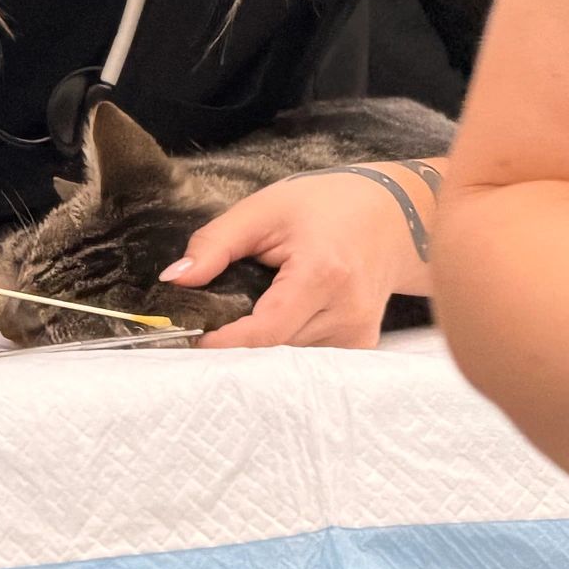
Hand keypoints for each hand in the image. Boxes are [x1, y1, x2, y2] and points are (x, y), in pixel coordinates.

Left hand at [162, 170, 425, 351]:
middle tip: (212, 321)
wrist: (393, 217)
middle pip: (273, 351)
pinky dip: (285, 347)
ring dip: (262, 345)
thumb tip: (175, 280)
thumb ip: (215, 243)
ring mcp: (357, 336)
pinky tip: (280, 322)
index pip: (265, 332)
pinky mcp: (360, 347)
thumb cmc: (326, 206)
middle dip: (238, 342)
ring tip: (252, 312)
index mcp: (323, 274)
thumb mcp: (264, 209)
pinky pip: (308, 362)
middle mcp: (346, 313)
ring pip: (288, 361)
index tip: (193, 338)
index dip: (224, 342)